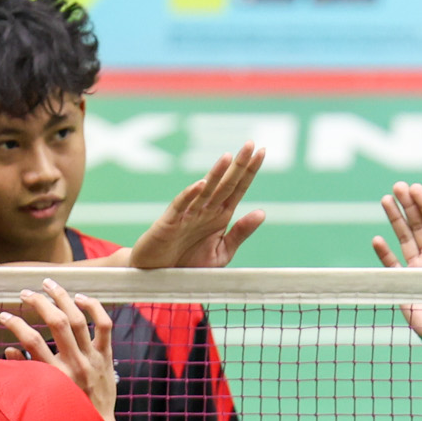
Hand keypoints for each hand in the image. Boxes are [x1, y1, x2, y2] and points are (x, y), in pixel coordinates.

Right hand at [1, 280, 115, 420]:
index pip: (31, 342)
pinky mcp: (107, 356)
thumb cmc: (68, 412)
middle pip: (56, 323)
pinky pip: (104, 325)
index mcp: (55, 375)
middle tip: (25, 293)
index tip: (3, 315)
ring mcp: (93, 358)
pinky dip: (94, 307)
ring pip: (78, 319)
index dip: (15, 324)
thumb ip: (25, 372)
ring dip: (62, 297)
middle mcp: (75, 364)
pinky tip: (80, 297)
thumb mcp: (42, 395)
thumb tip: (9, 350)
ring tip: (48, 283)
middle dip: (39, 303)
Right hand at [129, 144, 268, 268]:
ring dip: (216, 173)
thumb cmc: (189, 264)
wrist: (159, 276)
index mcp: (220, 215)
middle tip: (250, 144)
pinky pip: (181, 205)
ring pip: (205, 190)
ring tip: (229, 157)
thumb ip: (240, 233)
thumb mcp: (222, 252)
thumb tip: (262, 212)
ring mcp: (188, 214)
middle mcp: (206, 210)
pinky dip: (191, 194)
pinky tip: (202, 184)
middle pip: (225, 184)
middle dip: (238, 164)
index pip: (238, 188)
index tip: (262, 151)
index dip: (249, 171)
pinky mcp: (170, 222)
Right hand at [374, 181, 421, 338]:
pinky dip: (384, 253)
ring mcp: (416, 268)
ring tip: (386, 200)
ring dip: (395, 220)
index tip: (416, 188)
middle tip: (398, 187)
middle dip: (408, 206)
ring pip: (404, 238)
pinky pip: (391, 264)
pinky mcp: (403, 283)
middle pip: (418, 226)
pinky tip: (377, 239)